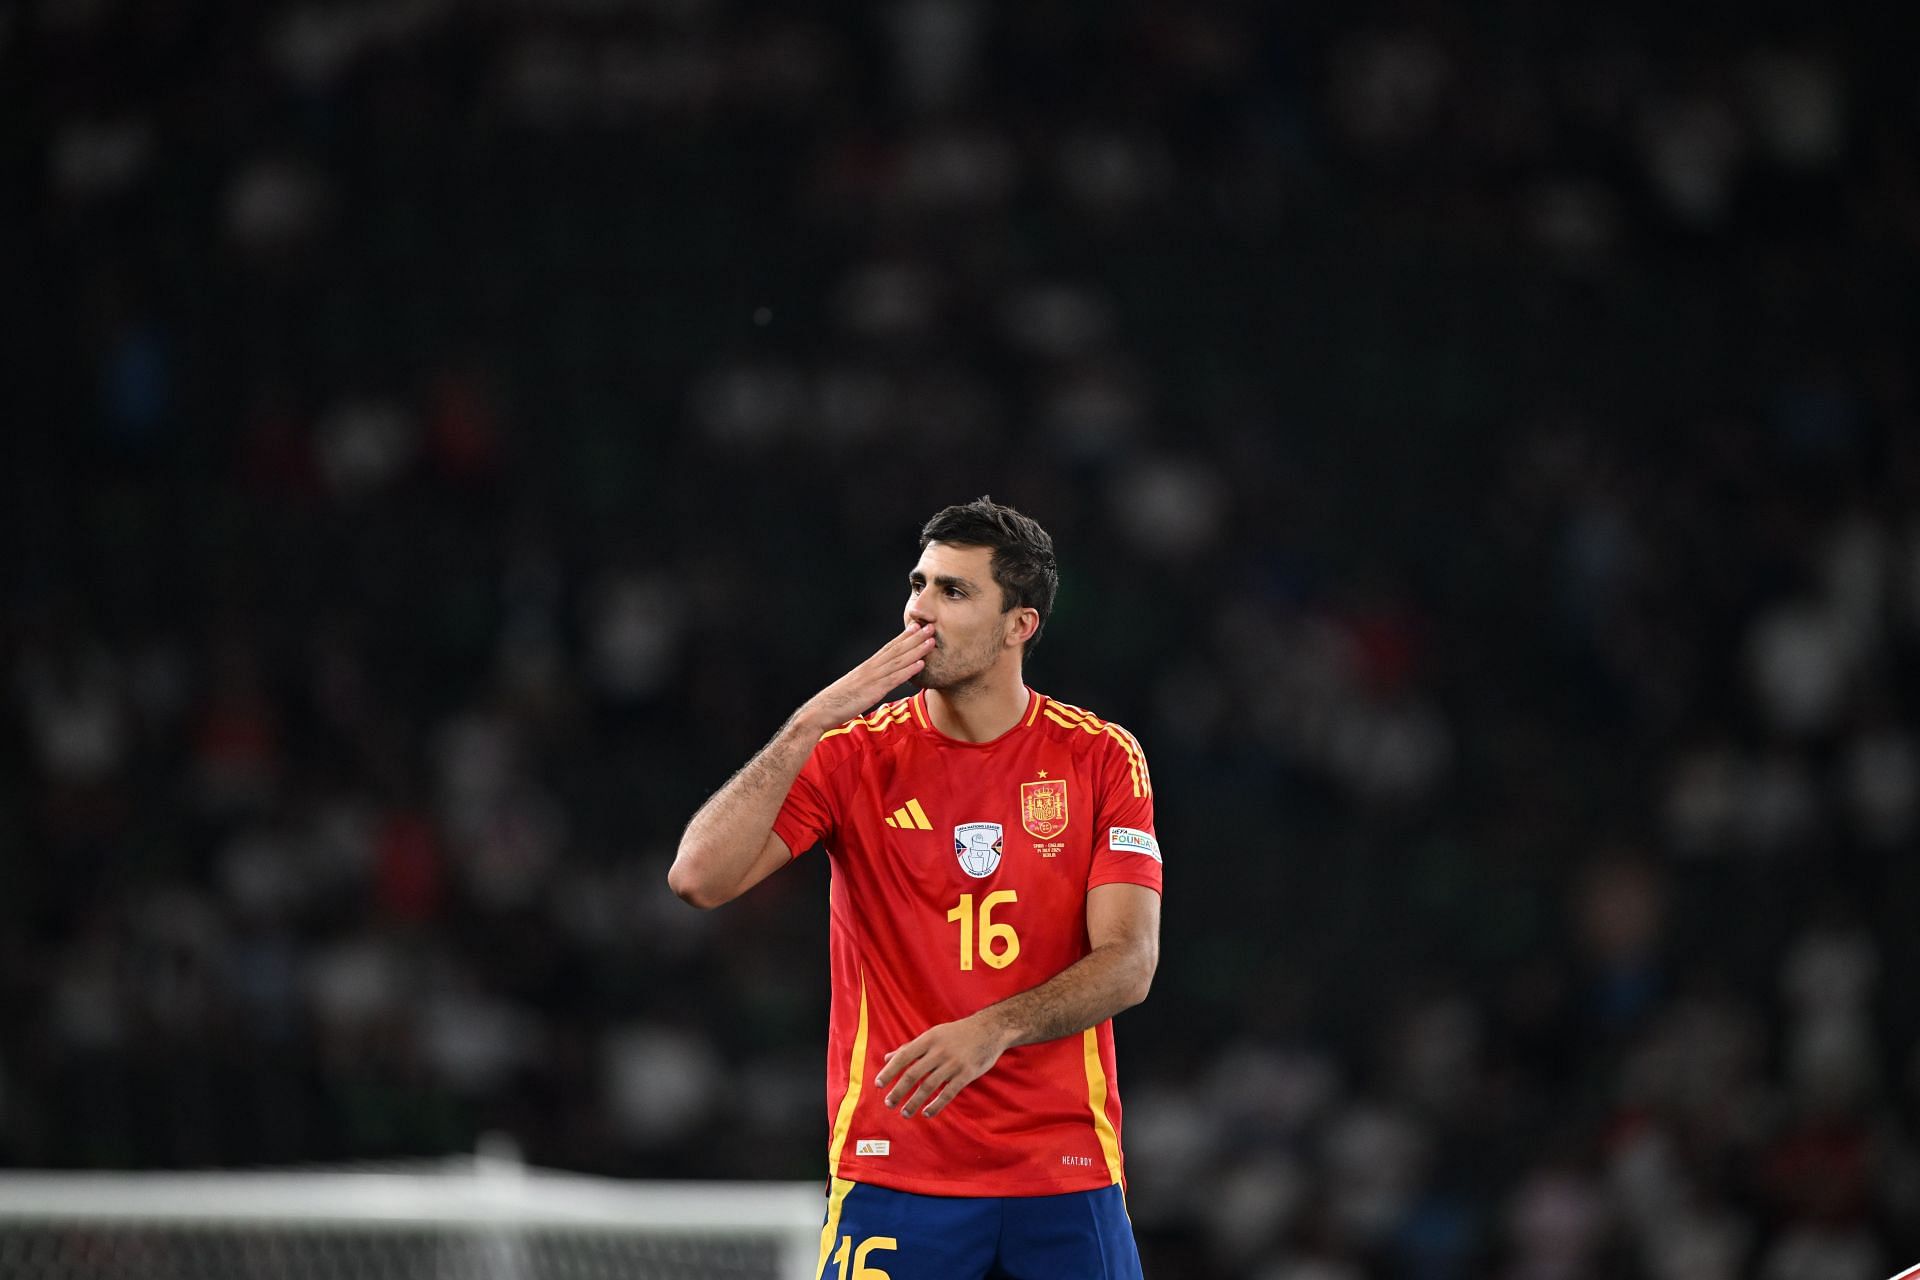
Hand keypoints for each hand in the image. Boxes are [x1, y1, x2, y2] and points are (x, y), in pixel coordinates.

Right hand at [797, 624, 936, 731]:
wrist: (821, 710)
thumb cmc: (837, 701)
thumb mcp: (856, 688)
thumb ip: (869, 683)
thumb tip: (878, 683)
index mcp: (867, 667)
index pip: (888, 648)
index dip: (903, 637)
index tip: (916, 626)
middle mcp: (871, 668)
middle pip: (896, 650)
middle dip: (915, 638)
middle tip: (930, 626)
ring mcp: (872, 678)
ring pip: (898, 661)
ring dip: (916, 650)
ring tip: (931, 641)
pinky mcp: (873, 690)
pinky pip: (894, 678)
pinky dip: (908, 670)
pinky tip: (921, 664)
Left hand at [875, 1014, 1010, 1118]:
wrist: (990, 1029)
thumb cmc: (957, 1033)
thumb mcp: (933, 1034)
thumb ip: (910, 1047)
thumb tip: (887, 1057)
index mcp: (928, 1039)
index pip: (903, 1056)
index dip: (890, 1071)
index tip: (878, 1085)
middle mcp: (939, 1051)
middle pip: (913, 1074)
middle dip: (898, 1091)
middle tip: (888, 1103)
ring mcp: (953, 1063)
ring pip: (929, 1087)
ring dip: (914, 1102)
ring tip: (904, 1113)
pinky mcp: (966, 1074)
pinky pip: (948, 1093)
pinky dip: (936, 1105)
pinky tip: (927, 1113)